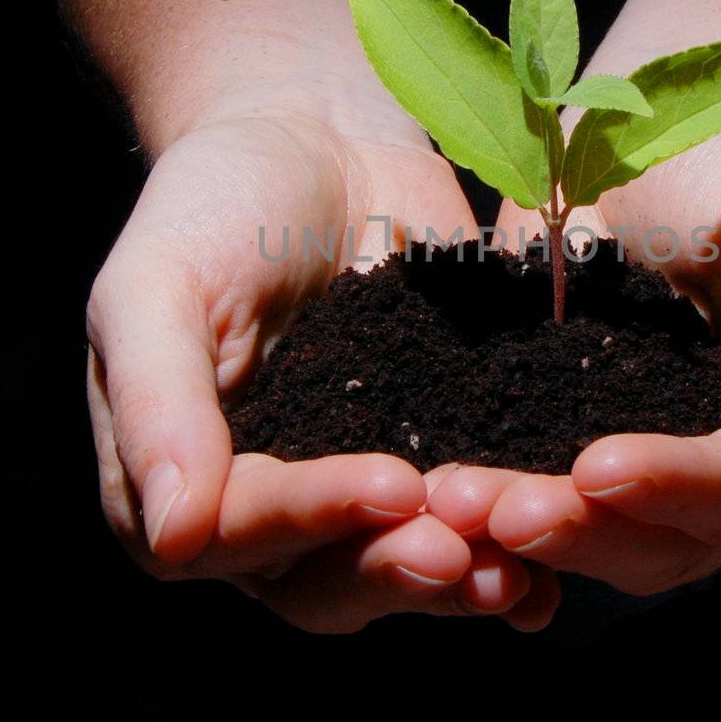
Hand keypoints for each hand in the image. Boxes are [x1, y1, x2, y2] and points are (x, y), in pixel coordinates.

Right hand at [86, 109, 558, 631]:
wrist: (316, 137)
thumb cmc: (215, 199)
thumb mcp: (156, 283)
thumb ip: (158, 403)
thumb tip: (173, 535)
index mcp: (180, 484)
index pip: (241, 534)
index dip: (313, 521)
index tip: (390, 489)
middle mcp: (269, 514)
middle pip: (323, 584)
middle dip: (394, 572)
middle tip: (461, 553)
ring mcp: (356, 491)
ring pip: (401, 566)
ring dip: (459, 578)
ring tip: (520, 567)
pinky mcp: (436, 458)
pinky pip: (470, 522)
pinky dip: (515, 549)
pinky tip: (565, 556)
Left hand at [458, 113, 720, 594]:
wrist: (661, 131)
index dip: (671, 486)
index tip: (595, 468)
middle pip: (662, 540)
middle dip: (577, 528)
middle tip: (491, 508)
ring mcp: (658, 488)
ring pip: (593, 538)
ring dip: (520, 527)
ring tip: (447, 503)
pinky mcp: (578, 458)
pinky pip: (539, 503)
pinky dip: (491, 504)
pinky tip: (430, 495)